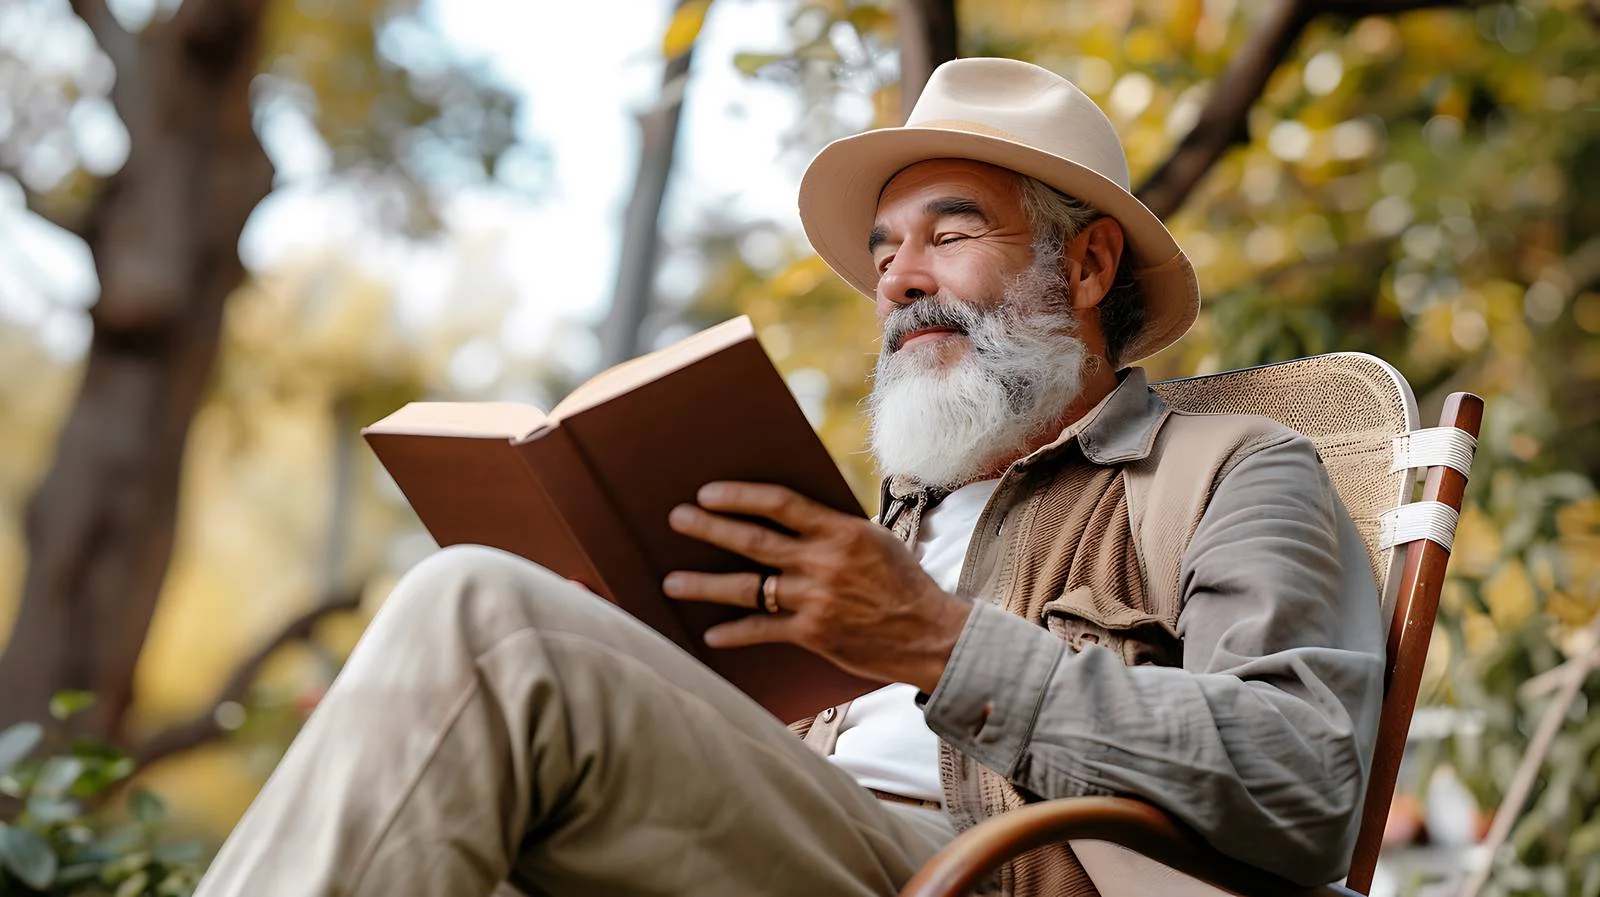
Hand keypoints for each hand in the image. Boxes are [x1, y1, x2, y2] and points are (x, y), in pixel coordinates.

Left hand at [662, 481, 972, 692]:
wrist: (929, 635)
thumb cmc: (901, 582)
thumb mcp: (873, 539)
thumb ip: (829, 528)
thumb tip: (781, 514)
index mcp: (840, 530)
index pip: (780, 503)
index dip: (740, 495)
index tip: (708, 492)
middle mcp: (823, 562)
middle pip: (754, 541)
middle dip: (710, 528)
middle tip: (677, 519)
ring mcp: (816, 599)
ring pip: (748, 587)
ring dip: (705, 584)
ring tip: (672, 582)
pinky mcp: (813, 633)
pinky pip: (763, 630)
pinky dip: (734, 632)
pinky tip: (710, 633)